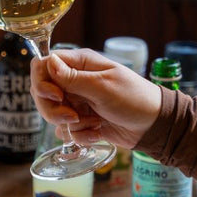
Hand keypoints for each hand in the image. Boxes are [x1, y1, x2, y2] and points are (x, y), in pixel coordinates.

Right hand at [30, 49, 161, 148]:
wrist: (153, 126)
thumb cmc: (134, 99)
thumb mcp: (102, 87)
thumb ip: (72, 77)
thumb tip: (47, 61)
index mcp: (79, 64)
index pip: (43, 65)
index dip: (42, 82)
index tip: (56, 96)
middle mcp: (74, 81)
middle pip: (42, 93)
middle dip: (53, 110)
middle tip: (73, 117)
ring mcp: (77, 102)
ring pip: (52, 114)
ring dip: (70, 125)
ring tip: (93, 124)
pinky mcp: (82, 121)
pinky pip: (66, 130)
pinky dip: (80, 135)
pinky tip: (97, 133)